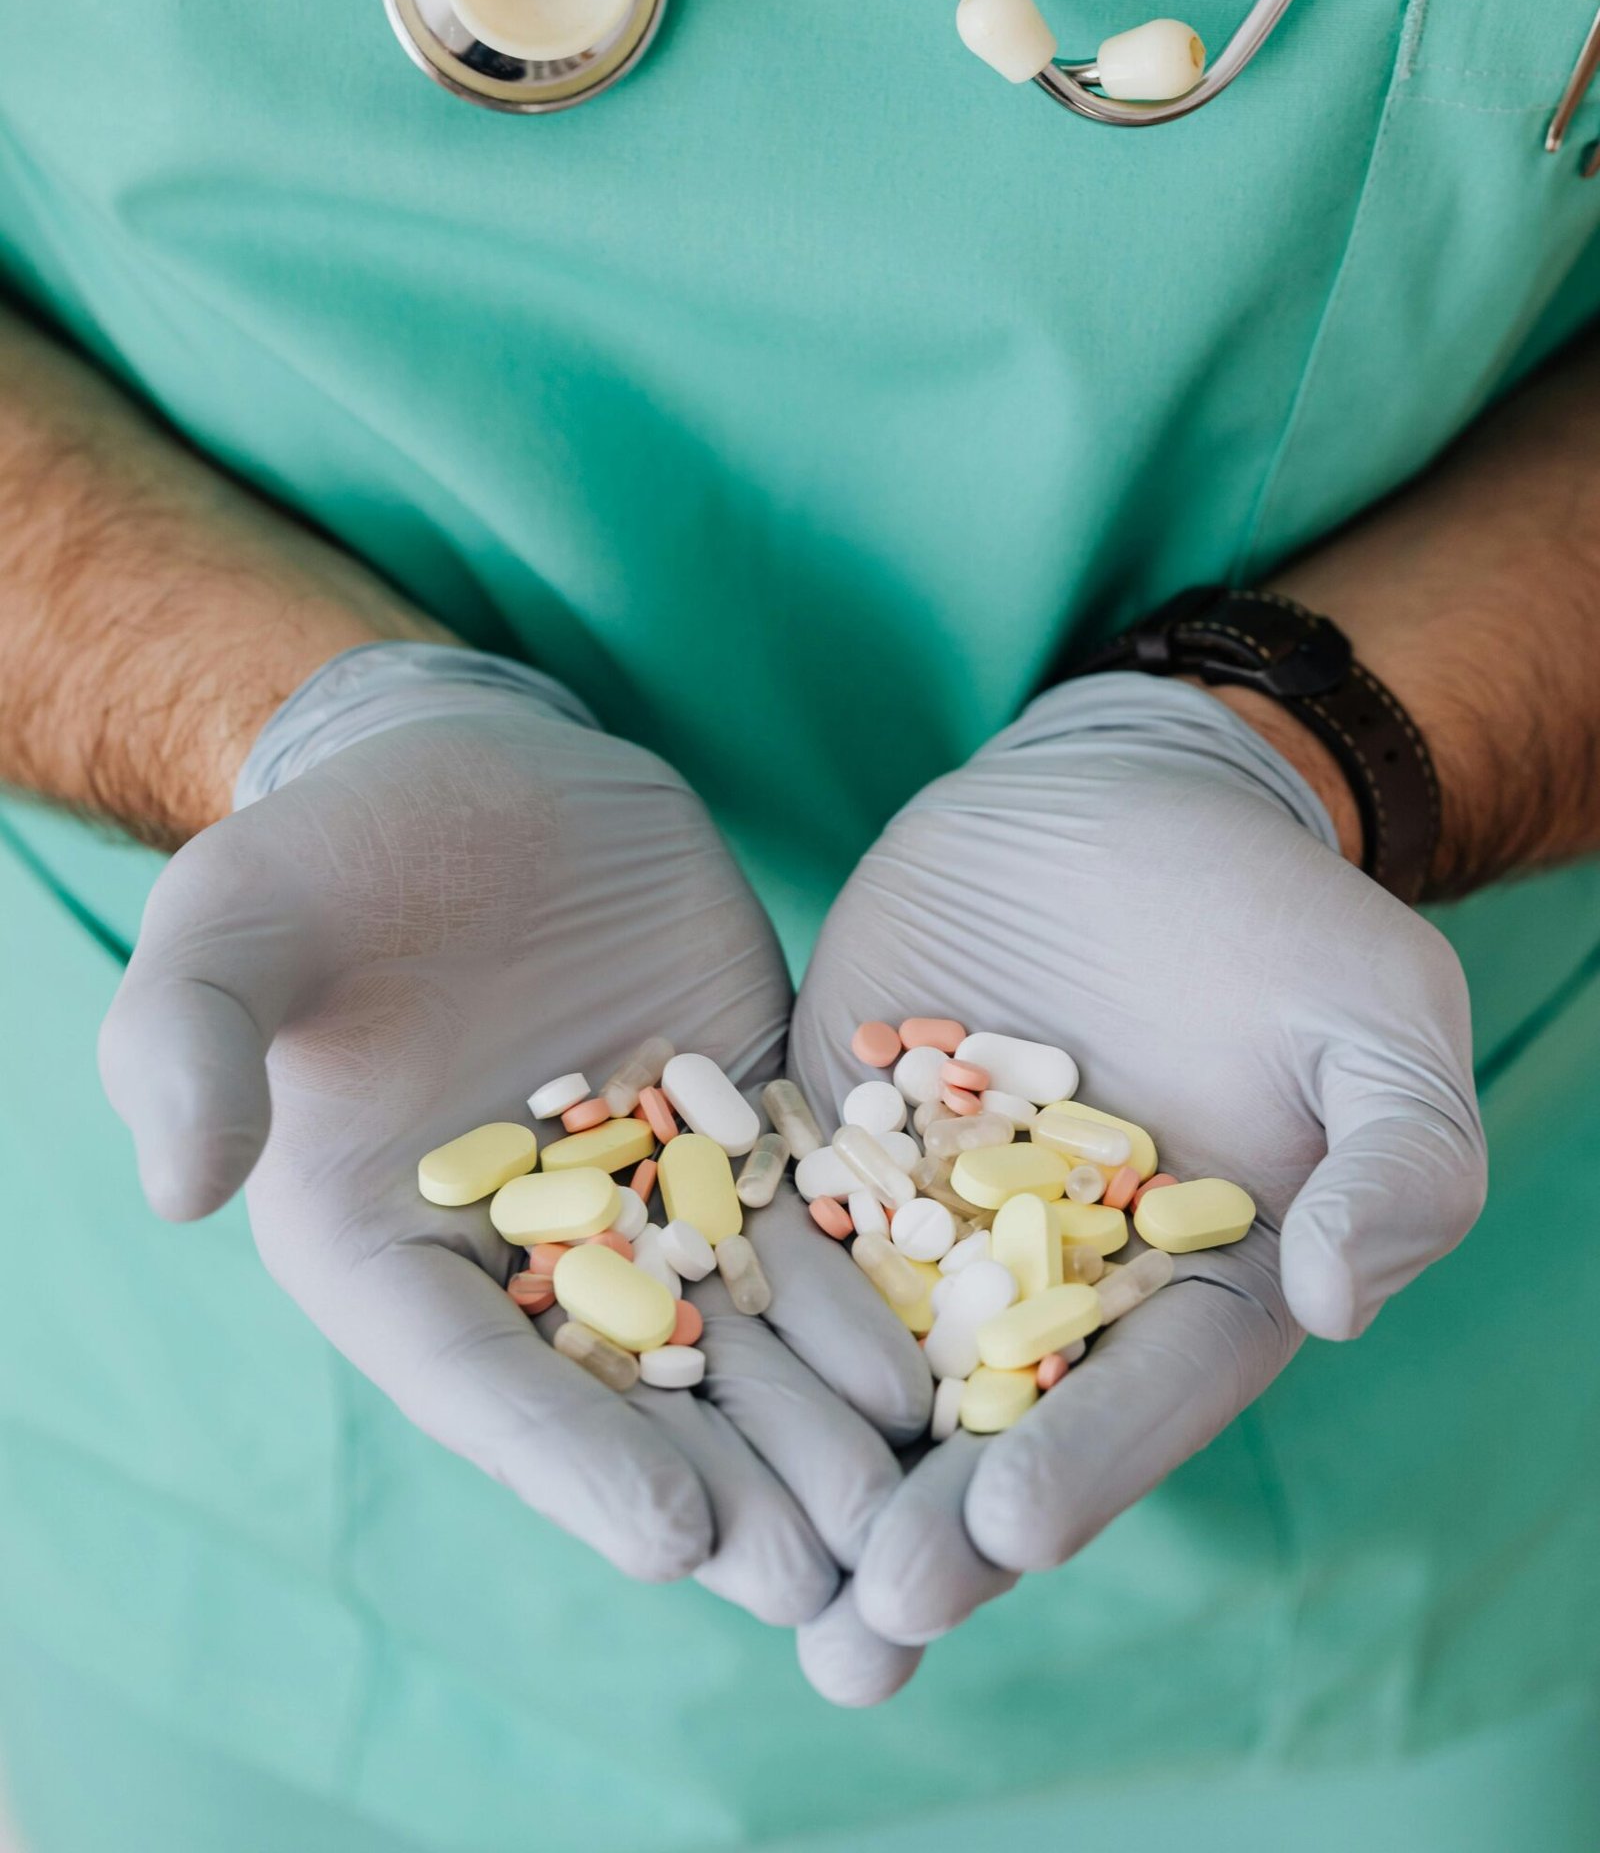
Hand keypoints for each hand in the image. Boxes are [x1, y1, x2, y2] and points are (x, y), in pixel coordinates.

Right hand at [98, 644, 927, 1626]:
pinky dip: (867, 1278)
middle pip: (632, 1387)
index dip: (569, 1457)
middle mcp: (525, 1247)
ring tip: (919, 1507)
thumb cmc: (324, 852)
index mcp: (387, 1245)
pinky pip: (808, 1207)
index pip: (479, 1377)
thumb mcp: (231, 925)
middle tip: (835, 1580)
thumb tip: (175, 1189)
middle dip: (733, 1484)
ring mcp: (645, 1186)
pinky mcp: (739, 1113)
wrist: (468, 766)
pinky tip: (949, 1344)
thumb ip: (188, 1045)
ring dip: (822, 1420)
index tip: (668, 1533)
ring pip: (740, 1322)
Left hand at [788, 674, 1484, 1692]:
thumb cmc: (1276, 914)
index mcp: (1191, 1285)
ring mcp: (929, 1212)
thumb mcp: (1376, 1016)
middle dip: (924, 1524)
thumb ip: (1397, 1159)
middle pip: (988, 1419)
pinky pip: (776, 1214)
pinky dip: (726, 1289)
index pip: (1142, 1393)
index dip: (1084, 1460)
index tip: (1013, 1527)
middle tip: (861, 1624)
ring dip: (807, 1464)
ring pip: (864, 1353)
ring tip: (742, 1562)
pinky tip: (651, 1366)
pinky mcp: (834, 1134)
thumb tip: (1339, 1298)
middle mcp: (1048, 1281)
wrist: (1125, 799)